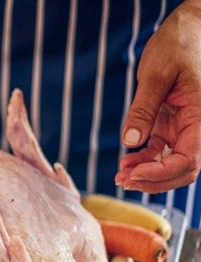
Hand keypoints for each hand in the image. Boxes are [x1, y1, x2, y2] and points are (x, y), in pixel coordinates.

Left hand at [116, 1, 200, 192]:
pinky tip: (125, 162)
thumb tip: (131, 141)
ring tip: (119, 175)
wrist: (187, 29)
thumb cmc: (178, 44)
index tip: (134, 174)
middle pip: (182, 170)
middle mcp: (196, 126)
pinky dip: (143, 159)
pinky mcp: (169, 123)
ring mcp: (183, 127)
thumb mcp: (156, 73)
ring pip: (170, 163)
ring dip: (146, 174)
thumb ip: (143, 108)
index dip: (162, 173)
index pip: (189, 160)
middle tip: (123, 181)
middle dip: (153, 181)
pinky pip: (159, 150)